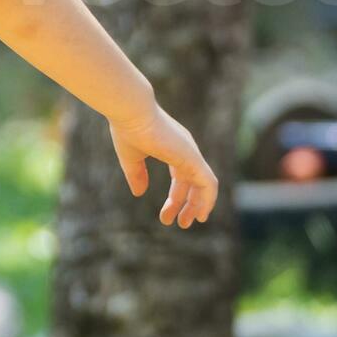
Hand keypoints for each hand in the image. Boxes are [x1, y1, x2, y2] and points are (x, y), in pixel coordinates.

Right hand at [111, 106, 219, 228]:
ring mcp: (191, 153)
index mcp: (172, 148)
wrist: (131, 112)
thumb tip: (139, 193)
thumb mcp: (131, 158)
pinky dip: (208, 200)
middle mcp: (185, 150)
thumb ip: (137, 175)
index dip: (175, 198)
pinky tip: (201, 214)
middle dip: (188, 204)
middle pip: (193, 183)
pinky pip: (208, 183)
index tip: (166, 216)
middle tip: (180, 224)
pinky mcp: (192, 157)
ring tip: (188, 223)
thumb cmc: (127, 129)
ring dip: (199, 205)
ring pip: (204, 185)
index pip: (181, 177)